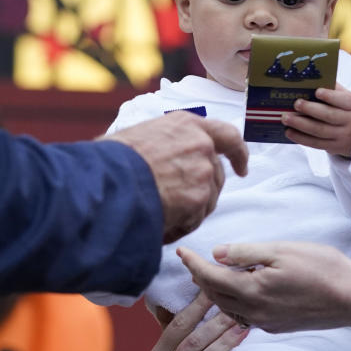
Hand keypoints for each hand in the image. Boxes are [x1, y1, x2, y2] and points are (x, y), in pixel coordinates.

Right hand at [105, 113, 248, 242]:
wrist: (108, 180)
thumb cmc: (113, 158)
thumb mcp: (140, 134)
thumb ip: (163, 141)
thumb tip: (159, 152)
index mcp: (187, 124)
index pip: (227, 135)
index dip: (238, 153)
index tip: (242, 168)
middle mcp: (201, 145)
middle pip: (217, 173)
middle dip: (203, 190)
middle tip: (180, 201)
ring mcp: (203, 173)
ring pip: (208, 199)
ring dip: (190, 209)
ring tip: (159, 212)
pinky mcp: (198, 199)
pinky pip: (195, 219)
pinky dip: (179, 226)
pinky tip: (158, 224)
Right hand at [145, 292, 248, 350]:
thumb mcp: (163, 349)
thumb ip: (168, 327)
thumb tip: (174, 297)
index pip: (179, 324)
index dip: (197, 306)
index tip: (213, 289)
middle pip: (195, 340)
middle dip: (217, 322)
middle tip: (234, 305)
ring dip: (226, 341)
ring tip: (242, 326)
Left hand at [177, 242, 350, 348]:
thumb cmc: (321, 267)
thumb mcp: (280, 250)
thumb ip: (245, 252)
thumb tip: (217, 253)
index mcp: (252, 290)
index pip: (210, 277)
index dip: (193, 263)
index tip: (181, 250)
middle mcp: (254, 311)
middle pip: (214, 295)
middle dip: (199, 277)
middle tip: (191, 260)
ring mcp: (265, 321)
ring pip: (227, 307)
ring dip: (214, 291)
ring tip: (208, 273)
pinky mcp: (276, 325)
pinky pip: (243, 314)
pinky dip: (232, 300)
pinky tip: (237, 289)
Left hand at [282, 84, 350, 157]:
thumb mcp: (350, 98)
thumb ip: (335, 89)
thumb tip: (313, 80)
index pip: (343, 100)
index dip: (330, 96)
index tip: (317, 91)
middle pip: (329, 116)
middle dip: (310, 109)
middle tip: (296, 103)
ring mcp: (343, 136)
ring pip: (320, 131)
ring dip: (301, 124)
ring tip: (286, 118)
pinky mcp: (335, 147)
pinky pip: (316, 144)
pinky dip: (301, 138)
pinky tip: (289, 132)